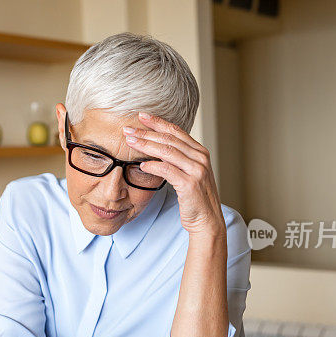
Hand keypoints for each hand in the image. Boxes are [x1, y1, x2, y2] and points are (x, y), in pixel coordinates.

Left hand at [124, 113, 225, 237]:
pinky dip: (153, 165)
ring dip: (146, 145)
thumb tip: (154, 149)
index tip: (141, 116)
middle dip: (147, 132)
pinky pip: (167, 170)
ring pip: (167, 151)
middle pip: (169, 139)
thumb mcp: (188, 174)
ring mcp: (197, 170)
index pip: (176, 131)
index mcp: (200, 152)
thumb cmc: (194, 199)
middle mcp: (200, 158)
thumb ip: (177, 160)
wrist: (207, 220)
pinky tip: (141, 164)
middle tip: (128, 129)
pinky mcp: (190, 184)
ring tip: (130, 142)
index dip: (158, 122)